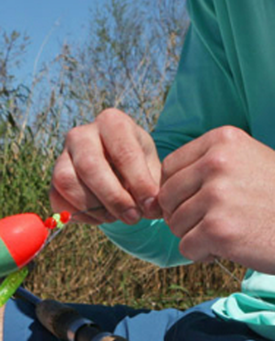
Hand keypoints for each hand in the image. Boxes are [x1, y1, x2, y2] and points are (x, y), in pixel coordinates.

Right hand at [50, 109, 162, 224]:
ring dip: (96, 207)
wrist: (122, 172)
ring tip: (118, 214)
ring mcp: (63, 155)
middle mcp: (82, 133)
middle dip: (114, 198)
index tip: (151, 205)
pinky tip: (102, 215)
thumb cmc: (142, 168)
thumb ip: (154, 188)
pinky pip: (58, 200)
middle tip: (133, 217)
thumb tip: (150, 207)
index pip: (124, 152)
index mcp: (112, 123)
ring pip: (67, 182)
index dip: (139, 183)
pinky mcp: (53, 179)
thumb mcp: (155, 171)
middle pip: (90, 166)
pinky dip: (82, 216)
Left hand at [159, 126, 274, 274]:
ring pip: (175, 225)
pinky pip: (186, 247)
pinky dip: (203, 254)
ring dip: (195, 236)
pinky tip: (229, 249)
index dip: (178, 192)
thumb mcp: (249, 160)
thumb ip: (207, 167)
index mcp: (221, 141)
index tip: (199, 204)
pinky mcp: (217, 230)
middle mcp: (216, 163)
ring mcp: (215, 197)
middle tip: (214, 224)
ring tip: (226, 235)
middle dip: (184, 216)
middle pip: (167, 197)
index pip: (170, 168)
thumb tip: (156, 198)